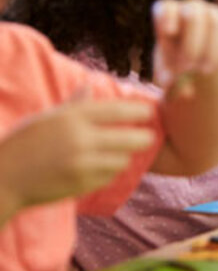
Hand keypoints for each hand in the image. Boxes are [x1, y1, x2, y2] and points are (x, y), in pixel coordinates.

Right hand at [0, 93, 154, 222]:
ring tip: (120, 154)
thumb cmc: (24, 144)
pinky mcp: (80, 186)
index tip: (149, 112)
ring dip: (123, 157)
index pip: (117, 111)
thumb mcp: (47, 118)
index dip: (138, 111)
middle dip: (143, 138)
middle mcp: (80, 140)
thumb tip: (89, 85)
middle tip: (149, 137)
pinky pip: (107, 178)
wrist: (2, 178)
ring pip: (121, 160)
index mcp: (72, 118)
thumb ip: (74, 104)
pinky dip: (108, 173)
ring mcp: (81, 165)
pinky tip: (100, 169)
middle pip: (129, 138)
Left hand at [151, 0, 217, 98]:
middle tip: (187, 67)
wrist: (194, 61)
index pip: (167, 7)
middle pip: (192, 14)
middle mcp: (190, 9)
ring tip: (201, 71)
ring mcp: (211, 15)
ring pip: (214, 23)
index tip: (169, 32)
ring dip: (208, 49)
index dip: (167, 16)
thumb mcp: (164, 71)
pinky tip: (210, 67)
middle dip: (191, 41)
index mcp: (168, 14)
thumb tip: (185, 92)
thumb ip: (168, 79)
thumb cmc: (172, 62)